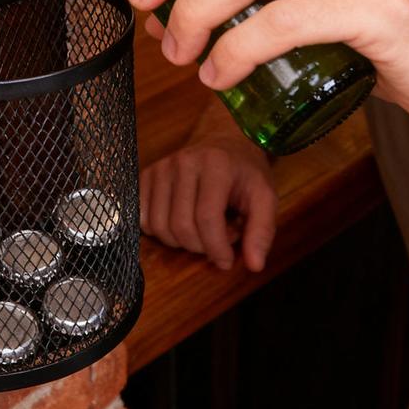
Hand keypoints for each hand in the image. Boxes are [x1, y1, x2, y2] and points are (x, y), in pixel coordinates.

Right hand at [140, 124, 276, 271]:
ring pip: (158, 225)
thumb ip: (262, 231)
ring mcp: (161, 167)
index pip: (207, 218)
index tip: (227, 260)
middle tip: (216, 241)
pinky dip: (159, 231)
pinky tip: (179, 224)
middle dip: (199, 247)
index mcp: (215, 165)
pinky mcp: (147, 174)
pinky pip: (142, 217)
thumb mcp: (265, 198)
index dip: (216, 248)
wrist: (225, 142)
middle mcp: (183, 161)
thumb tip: (255, 266)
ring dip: (180, 241)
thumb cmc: (245, 173)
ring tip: (201, 229)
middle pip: (180, 225)